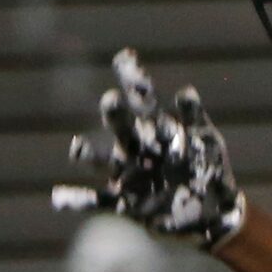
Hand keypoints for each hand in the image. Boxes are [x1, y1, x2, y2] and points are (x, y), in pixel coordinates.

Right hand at [52, 49, 245, 251]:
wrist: (213, 215)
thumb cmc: (210, 172)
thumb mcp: (207, 144)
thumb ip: (195, 120)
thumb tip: (185, 92)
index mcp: (155, 129)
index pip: (141, 99)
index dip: (133, 79)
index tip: (125, 57)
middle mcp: (136, 149)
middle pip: (121, 127)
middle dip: (115, 115)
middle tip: (112, 101)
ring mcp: (129, 176)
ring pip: (104, 162)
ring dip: (90, 155)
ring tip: (78, 150)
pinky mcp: (127, 205)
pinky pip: (98, 201)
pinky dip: (78, 200)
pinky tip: (58, 198)